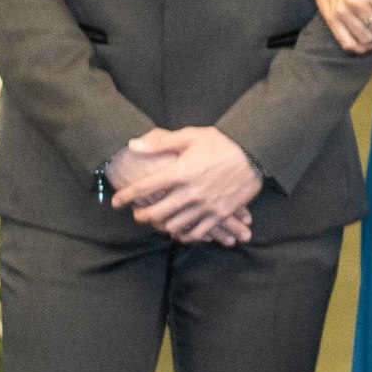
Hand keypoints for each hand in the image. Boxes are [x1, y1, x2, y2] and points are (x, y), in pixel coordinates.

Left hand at [111, 126, 261, 242]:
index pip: (144, 188)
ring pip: (174, 225)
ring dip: (161, 226)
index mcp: (180, 172)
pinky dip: (185, 235)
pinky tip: (179, 233)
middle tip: (136, 215)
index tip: (116, 202)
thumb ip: (160, 142)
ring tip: (156, 222)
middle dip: (141, 216)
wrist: (255, 154)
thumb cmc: (222, 142)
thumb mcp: (190, 136)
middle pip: (156, 212)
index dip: (126, 196)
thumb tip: (133, 145)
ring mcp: (205, 206)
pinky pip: (198, 232)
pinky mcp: (220, 214)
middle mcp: (190, 192)